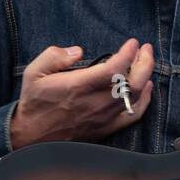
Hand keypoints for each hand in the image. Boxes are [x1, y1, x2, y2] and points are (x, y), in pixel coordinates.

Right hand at [10, 38, 153, 148]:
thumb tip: (78, 51)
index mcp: (79, 86)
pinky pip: (134, 115)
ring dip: (145, 76)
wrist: (32, 137)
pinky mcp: (107, 128)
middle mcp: (96, 102)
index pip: (115, 68)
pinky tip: (147, 88)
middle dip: (144, 62)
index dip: (128, 53)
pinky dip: (145, 100)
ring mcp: (104, 117)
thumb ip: (55, 56)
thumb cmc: (35, 103)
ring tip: (144, 62)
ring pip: (136, 96)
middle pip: (133, 82)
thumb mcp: (34, 72)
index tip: (132, 43)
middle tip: (146, 48)